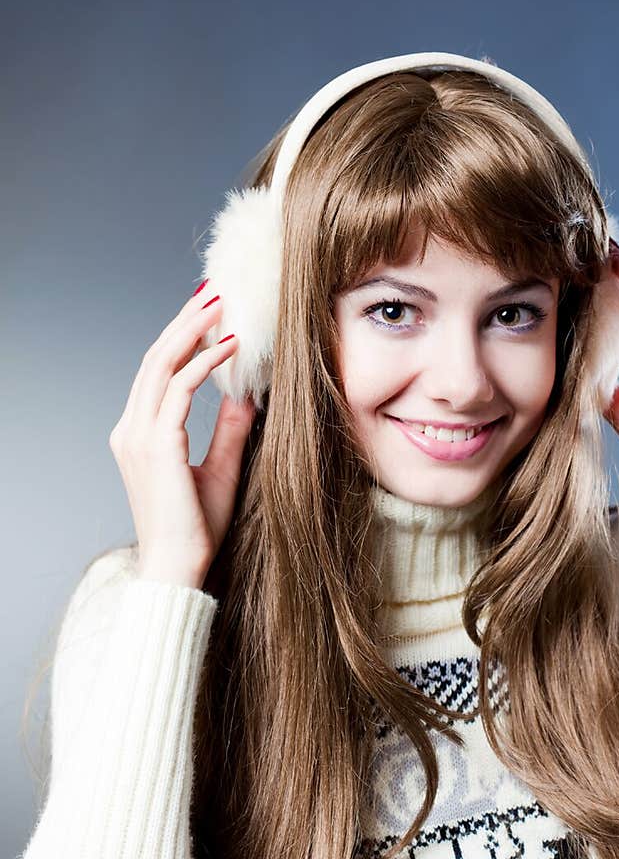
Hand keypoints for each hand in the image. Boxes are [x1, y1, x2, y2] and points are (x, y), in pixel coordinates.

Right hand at [108, 283, 256, 589]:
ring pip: (162, 365)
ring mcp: (138, 436)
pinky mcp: (157, 445)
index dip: (182, 337)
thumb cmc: (197, 528)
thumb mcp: (220, 466)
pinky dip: (205, 363)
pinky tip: (230, 346)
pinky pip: (179, 390)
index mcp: (139, 434)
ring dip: (193, 330)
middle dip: (186, 321)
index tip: (209, 312)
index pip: (157, 372)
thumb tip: (246, 393)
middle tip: (214, 292)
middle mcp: (131, 429)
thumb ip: (228, 427)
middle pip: (156, 358)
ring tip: (221, 305)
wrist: (179, 566)